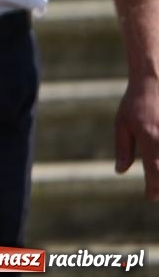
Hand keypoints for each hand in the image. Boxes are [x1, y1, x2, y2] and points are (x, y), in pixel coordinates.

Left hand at [114, 72, 158, 199]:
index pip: (155, 173)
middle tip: (156, 190)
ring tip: (158, 179)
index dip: (154, 189)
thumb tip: (120, 171)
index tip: (150, 196)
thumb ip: (123, 149)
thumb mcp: (122, 123)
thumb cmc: (135, 101)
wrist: (155, 80)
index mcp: (150, 139)